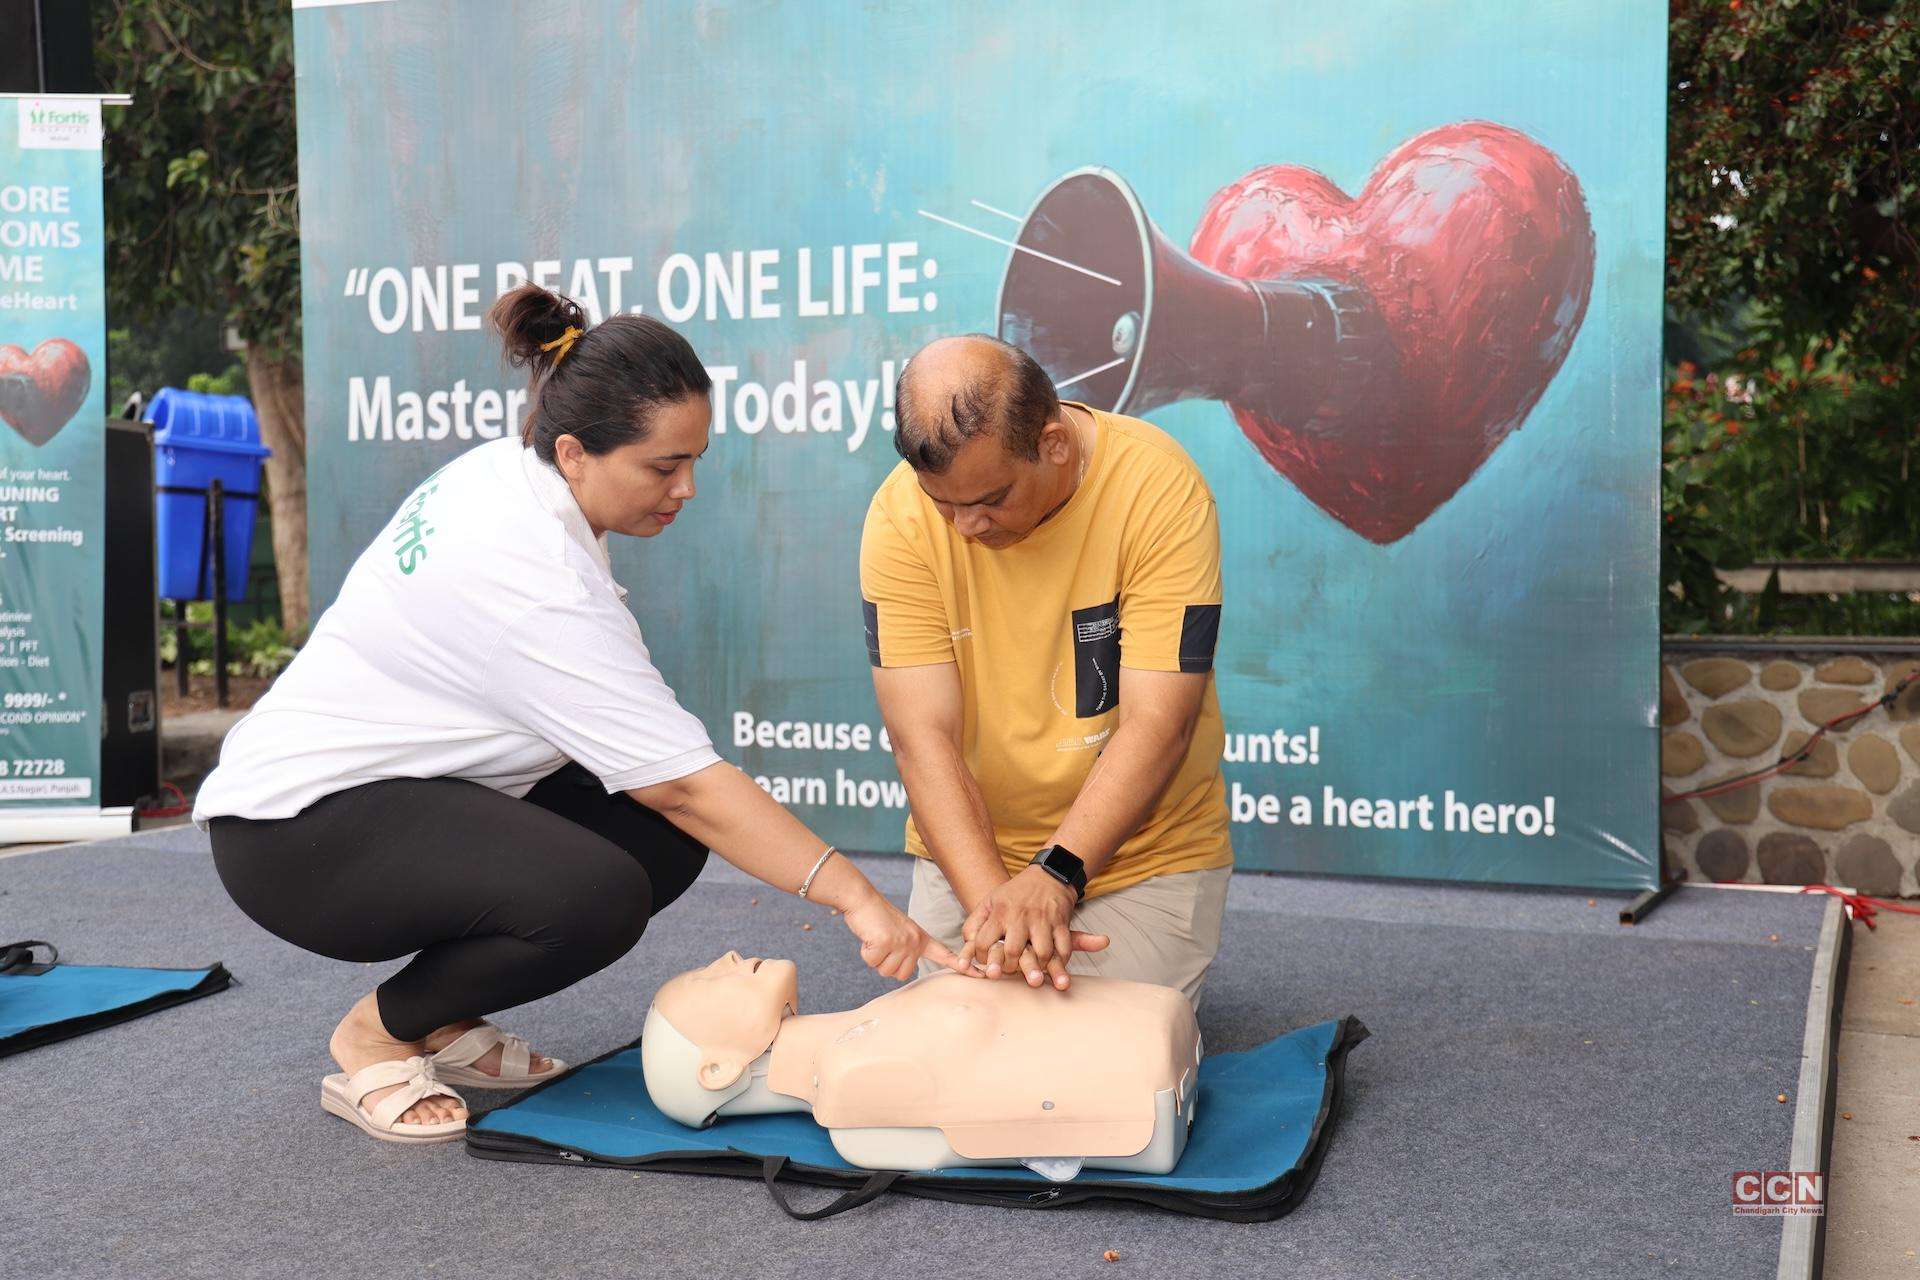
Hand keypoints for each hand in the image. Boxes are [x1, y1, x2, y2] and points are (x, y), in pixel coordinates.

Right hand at [839, 885, 972, 982]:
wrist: (863, 899)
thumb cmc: (877, 918)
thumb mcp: (899, 933)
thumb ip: (906, 949)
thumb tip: (902, 971)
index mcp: (921, 938)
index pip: (944, 954)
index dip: (961, 965)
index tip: (979, 973)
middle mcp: (915, 941)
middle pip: (901, 974)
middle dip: (887, 964)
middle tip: (882, 943)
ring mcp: (901, 942)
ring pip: (886, 971)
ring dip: (876, 959)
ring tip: (876, 939)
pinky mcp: (886, 942)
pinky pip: (873, 963)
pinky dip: (866, 953)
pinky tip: (869, 938)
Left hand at [959, 866, 1109, 989]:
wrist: (1048, 875)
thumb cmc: (1015, 894)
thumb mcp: (989, 902)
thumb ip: (974, 924)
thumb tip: (966, 946)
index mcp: (999, 912)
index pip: (983, 942)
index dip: (981, 957)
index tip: (986, 960)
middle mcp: (1020, 916)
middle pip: (1012, 951)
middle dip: (1009, 967)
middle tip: (1010, 970)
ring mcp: (1043, 920)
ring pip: (1041, 953)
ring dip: (1037, 968)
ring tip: (1032, 972)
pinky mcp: (1062, 923)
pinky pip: (1063, 949)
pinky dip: (1060, 962)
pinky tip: (1054, 967)